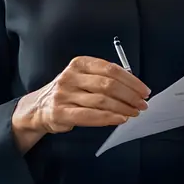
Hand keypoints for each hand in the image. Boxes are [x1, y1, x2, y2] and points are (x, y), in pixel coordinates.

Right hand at [13, 56, 150, 135]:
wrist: (39, 108)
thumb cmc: (68, 92)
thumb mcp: (82, 77)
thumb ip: (103, 78)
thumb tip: (133, 87)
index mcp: (79, 64)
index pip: (110, 69)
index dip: (131, 80)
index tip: (144, 90)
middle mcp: (70, 76)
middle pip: (108, 84)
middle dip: (130, 95)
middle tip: (142, 103)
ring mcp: (64, 94)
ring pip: (101, 100)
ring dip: (123, 108)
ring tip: (134, 112)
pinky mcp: (61, 112)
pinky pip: (90, 115)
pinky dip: (108, 118)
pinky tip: (120, 119)